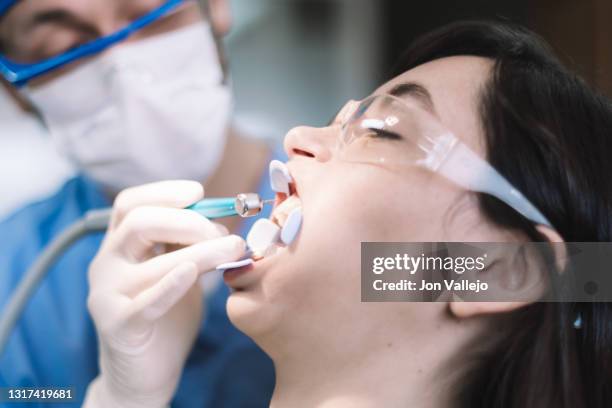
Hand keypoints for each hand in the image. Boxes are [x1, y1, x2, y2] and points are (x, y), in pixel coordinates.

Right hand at [83, 181, 245, 407]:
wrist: (146, 371)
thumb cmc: (166, 316)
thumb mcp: (179, 270)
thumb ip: (189, 246)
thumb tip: (221, 222)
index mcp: (119, 245)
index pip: (130, 203)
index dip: (163, 192)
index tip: (198, 192)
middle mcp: (106, 264)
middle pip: (138, 223)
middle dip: (187, 221)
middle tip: (224, 234)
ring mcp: (107, 294)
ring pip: (148, 262)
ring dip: (198, 252)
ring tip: (232, 250)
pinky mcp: (117, 326)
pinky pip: (143, 303)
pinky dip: (170, 284)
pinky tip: (192, 273)